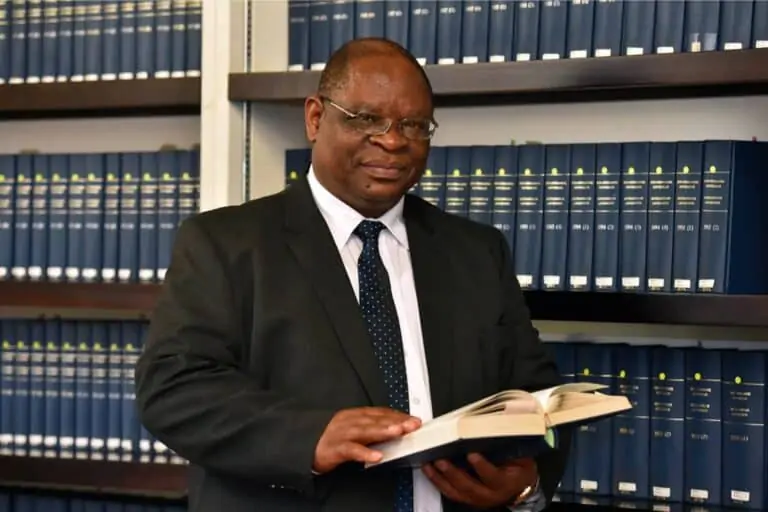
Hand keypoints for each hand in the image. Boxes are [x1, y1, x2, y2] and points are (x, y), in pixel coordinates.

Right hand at [313, 407, 420, 473]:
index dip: (397, 415)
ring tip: (398, 432)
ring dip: (383, 431)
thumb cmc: (330, 438)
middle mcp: (350, 421)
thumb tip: (393, 428)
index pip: (380, 413)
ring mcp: (342, 433)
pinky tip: (376, 456)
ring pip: (365, 431)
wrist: (303, 444)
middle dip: (396, 421)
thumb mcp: (351, 428)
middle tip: (412, 424)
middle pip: (376, 419)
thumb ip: (370, 427)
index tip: (413, 419)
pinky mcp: (334, 448)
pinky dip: (364, 452)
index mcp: (355, 415)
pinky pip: (351, 450)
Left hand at [422, 454, 537, 508]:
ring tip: (430, 465)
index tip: (472, 454)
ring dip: (441, 478)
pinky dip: (438, 482)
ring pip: (457, 492)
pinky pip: (451, 492)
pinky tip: (430, 471)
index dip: (482, 467)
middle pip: (470, 487)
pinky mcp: (468, 499)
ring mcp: (478, 499)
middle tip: (442, 460)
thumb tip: (494, 426)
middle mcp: (490, 494)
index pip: (493, 476)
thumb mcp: (520, 456)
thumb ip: (507, 446)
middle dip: (453, 473)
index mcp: (505, 482)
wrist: (520, 485)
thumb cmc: (520, 467)